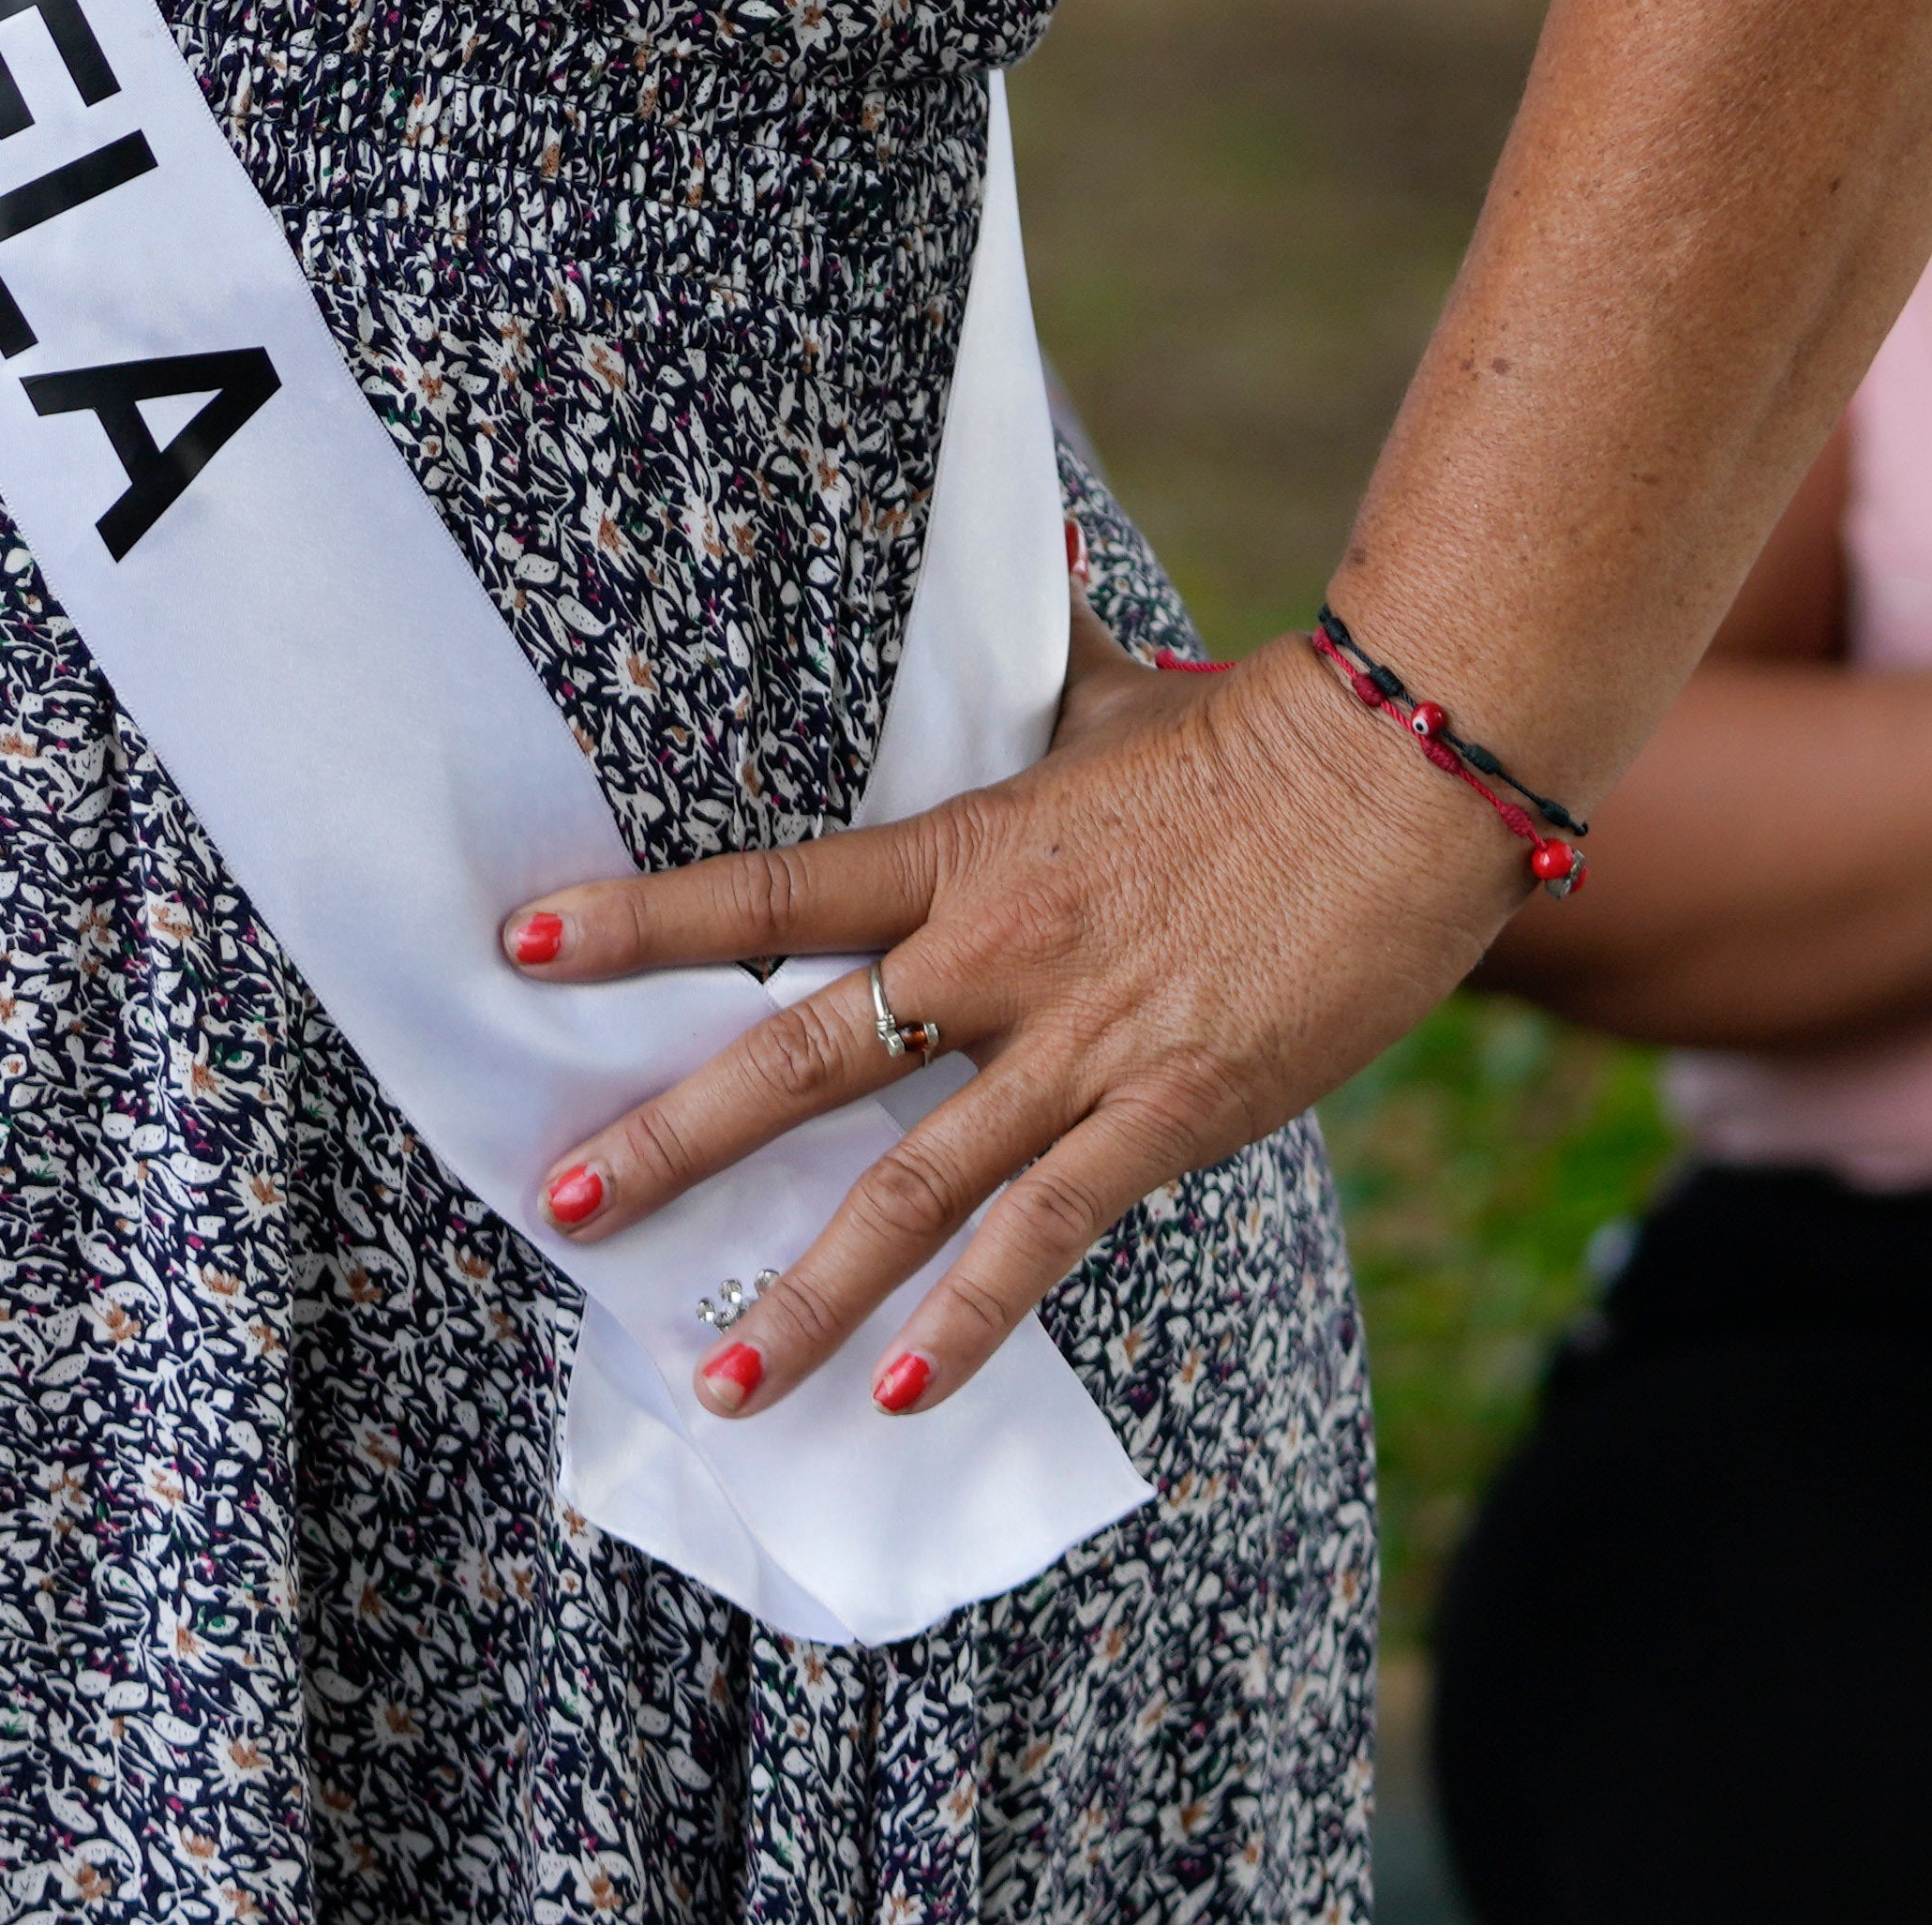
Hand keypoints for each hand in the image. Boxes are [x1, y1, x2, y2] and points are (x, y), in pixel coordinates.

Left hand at [503, 644, 1516, 1426]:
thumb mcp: (1121, 691)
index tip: (524, 942)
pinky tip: (904, 1391)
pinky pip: (1044, 1235)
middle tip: (560, 1200)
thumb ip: (1049, 642)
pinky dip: (972, 1319)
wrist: (1406, 778)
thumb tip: (1032, 542)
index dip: (638, 918)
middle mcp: (991, 959)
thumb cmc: (1262, 734)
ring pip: (906, 1187)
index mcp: (962, 854)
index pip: (767, 890)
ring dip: (806, 1288)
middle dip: (670, 1139)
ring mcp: (1073, 1048)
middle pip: (796, 1059)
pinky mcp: (1164, 1116)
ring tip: (720, 1375)